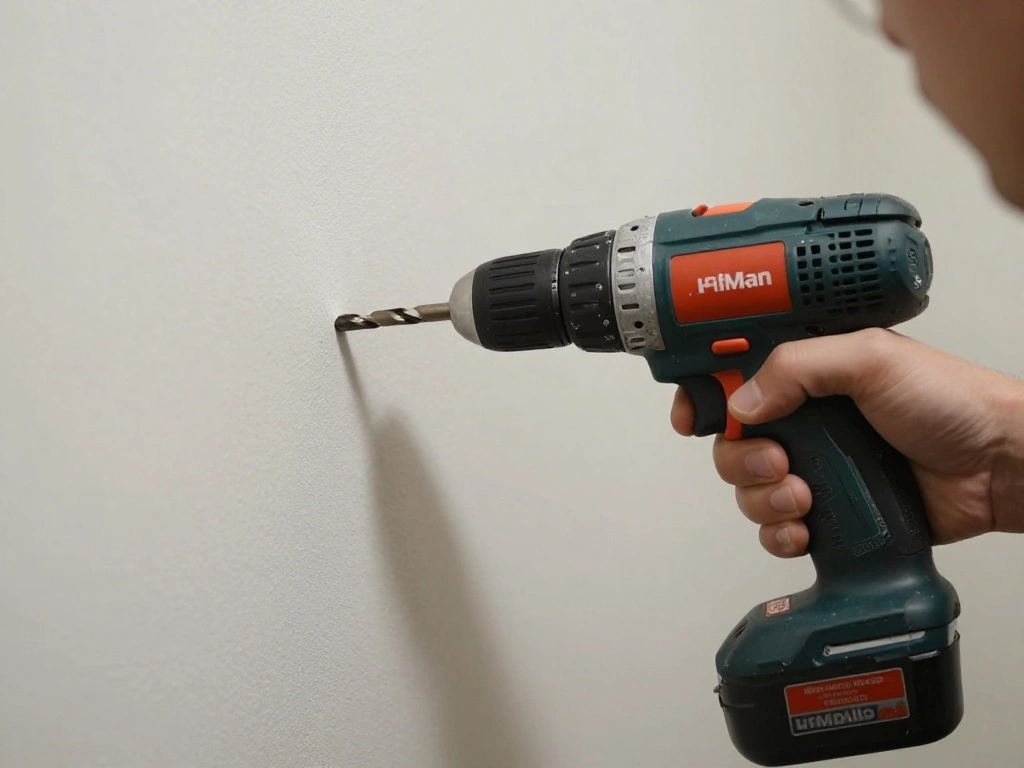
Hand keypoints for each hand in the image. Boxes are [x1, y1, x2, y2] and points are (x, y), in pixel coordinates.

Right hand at [671, 328, 1023, 556]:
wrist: (997, 468)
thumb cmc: (950, 403)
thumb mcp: (871, 359)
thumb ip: (798, 367)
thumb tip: (744, 402)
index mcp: (808, 374)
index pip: (733, 380)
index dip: (704, 397)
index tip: (692, 417)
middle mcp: (805, 420)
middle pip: (731, 442)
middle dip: (742, 458)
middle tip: (780, 461)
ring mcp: (816, 468)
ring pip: (748, 489)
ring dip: (763, 499)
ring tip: (803, 496)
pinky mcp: (830, 513)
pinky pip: (776, 530)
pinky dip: (780, 534)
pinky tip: (806, 529)